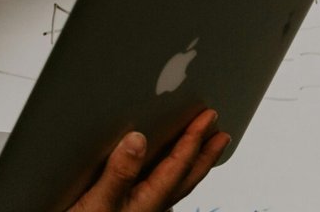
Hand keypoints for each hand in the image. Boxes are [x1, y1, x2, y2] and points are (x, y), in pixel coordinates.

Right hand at [62, 109, 230, 211]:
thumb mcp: (98, 202)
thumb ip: (118, 173)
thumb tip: (138, 140)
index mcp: (148, 202)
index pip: (179, 165)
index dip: (195, 139)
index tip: (208, 117)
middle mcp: (150, 207)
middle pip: (187, 177)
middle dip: (205, 154)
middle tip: (221, 135)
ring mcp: (142, 210)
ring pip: (177, 184)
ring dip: (192, 163)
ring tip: (202, 148)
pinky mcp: (130, 211)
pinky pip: (160, 188)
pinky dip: (170, 173)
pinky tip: (161, 171)